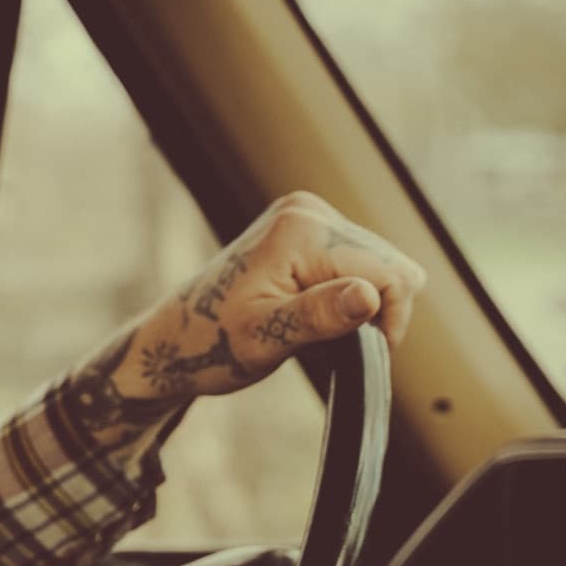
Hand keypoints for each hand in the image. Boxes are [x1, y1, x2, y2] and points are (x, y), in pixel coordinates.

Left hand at [63, 192, 426, 444]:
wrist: (173, 342)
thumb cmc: (210, 345)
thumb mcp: (265, 339)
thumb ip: (319, 315)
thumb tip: (370, 296)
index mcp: (302, 229)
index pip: (391, 273)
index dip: (388, 321)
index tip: (360, 354)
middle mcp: (308, 211)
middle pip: (390, 267)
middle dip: (372, 313)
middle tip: (325, 344)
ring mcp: (307, 218)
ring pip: (380, 268)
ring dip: (359, 309)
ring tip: (312, 332)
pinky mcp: (307, 232)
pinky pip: (359, 267)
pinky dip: (346, 299)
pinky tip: (311, 317)